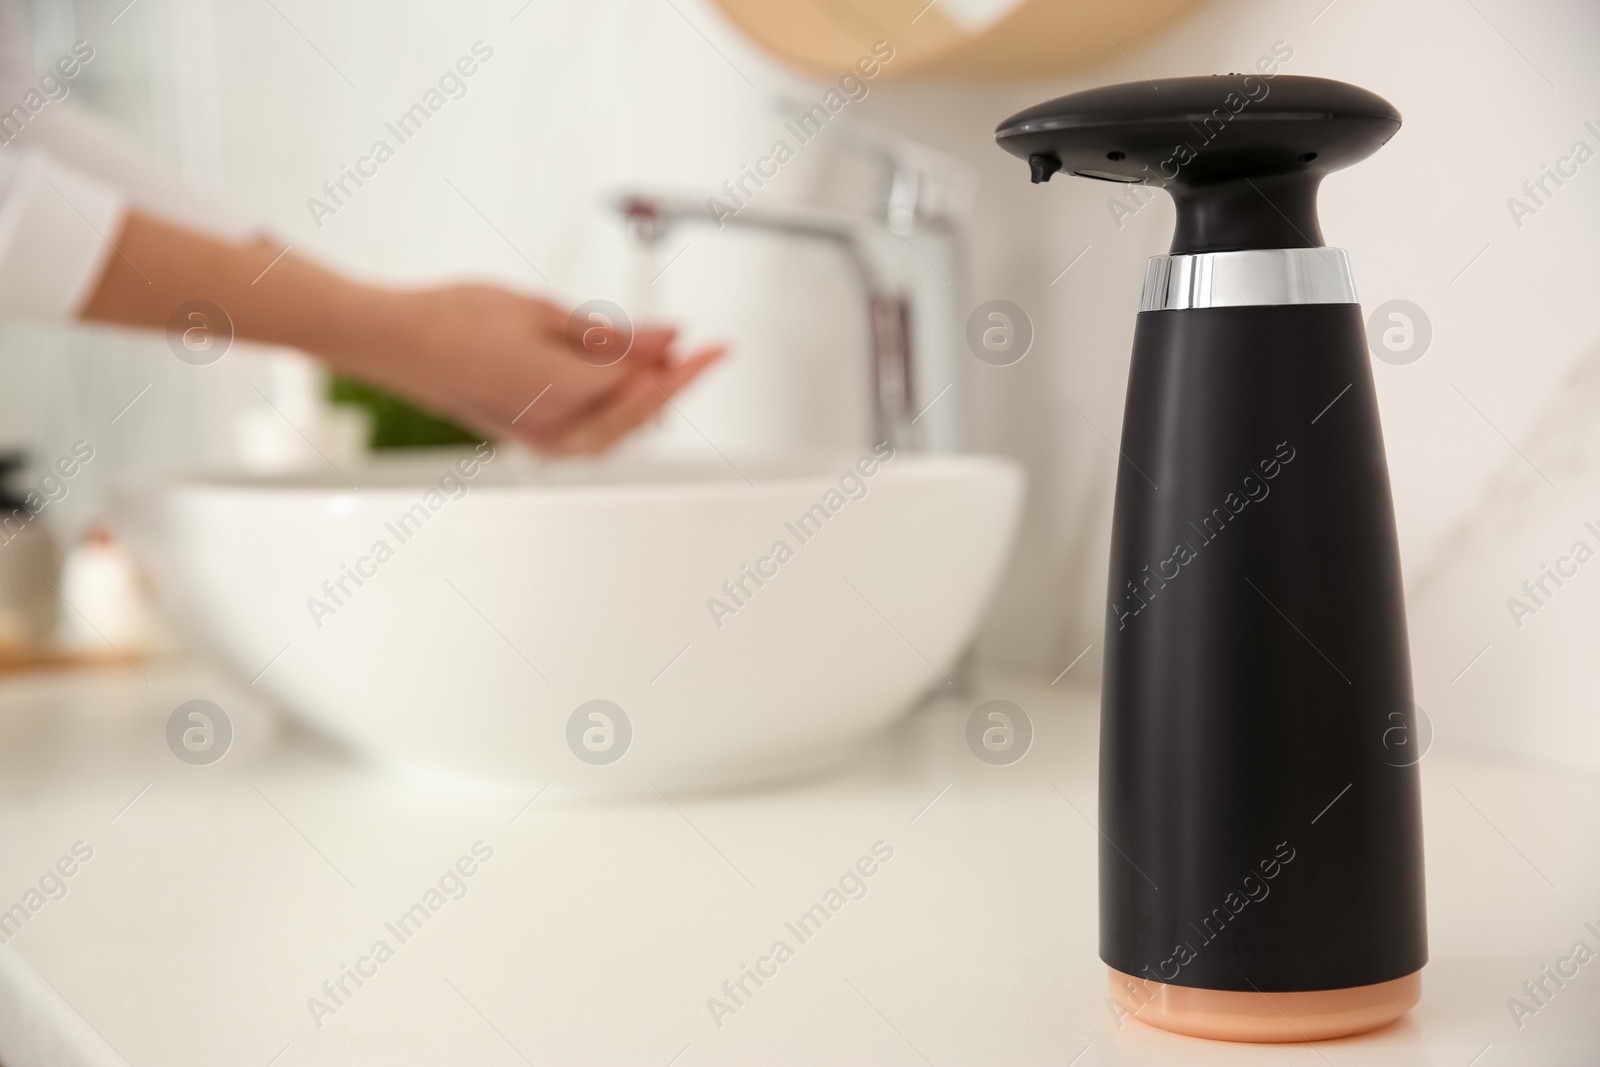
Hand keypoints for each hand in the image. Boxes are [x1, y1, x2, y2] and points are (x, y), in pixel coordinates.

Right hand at [364, 284, 724, 454]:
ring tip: (665, 363)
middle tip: (697, 352)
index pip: (647, 384)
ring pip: (618, 433)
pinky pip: (592, 434)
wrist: (395, 342)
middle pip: (639, 417)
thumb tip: (667, 339)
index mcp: (566, 395)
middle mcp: (557, 430)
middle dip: (673, 384)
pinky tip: (624, 385)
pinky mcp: (529, 438)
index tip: (714, 346)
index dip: (686, 363)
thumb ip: (613, 335)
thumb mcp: (546, 312)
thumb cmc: (456, 320)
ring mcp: (541, 441)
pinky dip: (616, 411)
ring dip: (646, 402)